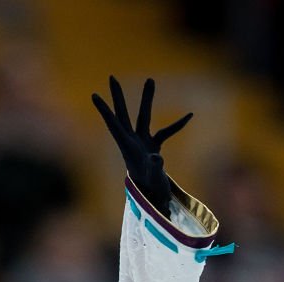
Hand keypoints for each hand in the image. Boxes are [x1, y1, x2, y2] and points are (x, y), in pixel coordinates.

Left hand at [92, 76, 192, 217]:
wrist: (153, 201)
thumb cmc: (151, 190)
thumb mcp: (152, 178)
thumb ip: (154, 166)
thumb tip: (157, 157)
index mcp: (127, 147)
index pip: (114, 125)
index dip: (104, 110)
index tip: (94, 95)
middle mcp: (132, 142)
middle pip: (123, 115)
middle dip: (118, 97)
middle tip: (112, 77)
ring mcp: (143, 143)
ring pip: (144, 117)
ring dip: (147, 99)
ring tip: (151, 79)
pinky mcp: (153, 147)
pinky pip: (165, 132)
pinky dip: (176, 125)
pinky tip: (190, 116)